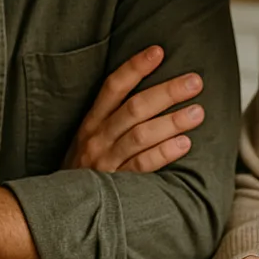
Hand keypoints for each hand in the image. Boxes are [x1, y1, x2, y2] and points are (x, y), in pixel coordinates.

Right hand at [64, 46, 204, 173]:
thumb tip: (156, 91)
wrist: (60, 207)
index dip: (135, 67)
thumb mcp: (91, 137)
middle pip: (134, 109)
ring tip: (198, 113)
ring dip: (172, 122)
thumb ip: (115, 116)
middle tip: (195, 82)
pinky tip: (184, 144)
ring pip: (140, 135)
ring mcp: (105, 162)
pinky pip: (141, 165)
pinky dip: (163, 153)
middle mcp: (97, 138)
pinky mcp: (115, 185)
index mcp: (92, 121)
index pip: (113, 87)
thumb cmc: (86, 166)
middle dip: (166, 93)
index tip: (158, 51)